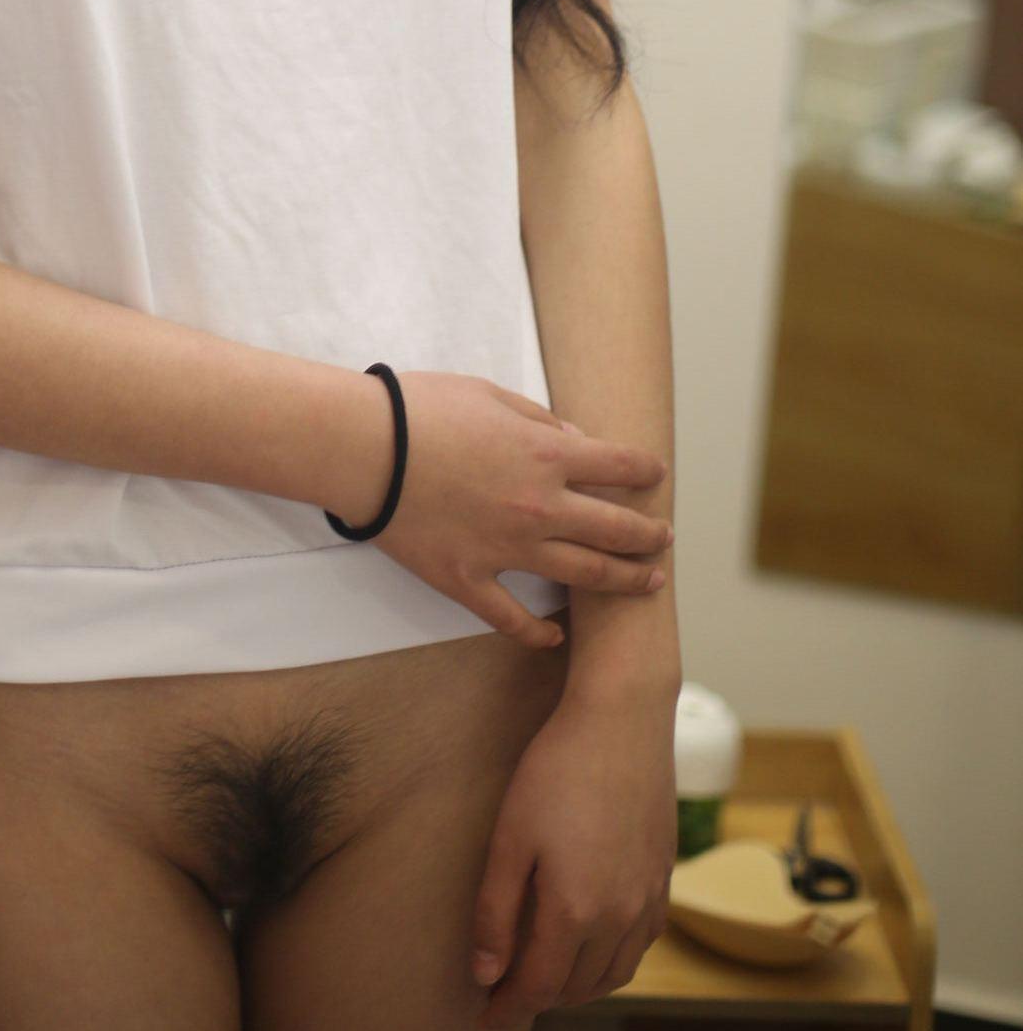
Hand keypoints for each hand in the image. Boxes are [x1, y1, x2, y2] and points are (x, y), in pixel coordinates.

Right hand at [369, 372, 671, 648]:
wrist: (366, 448)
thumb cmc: (422, 410)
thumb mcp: (489, 395)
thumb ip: (538, 420)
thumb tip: (573, 439)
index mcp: (546, 455)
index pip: (617, 465)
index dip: (644, 469)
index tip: (655, 474)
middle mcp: (539, 507)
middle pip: (614, 528)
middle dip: (647, 534)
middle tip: (664, 539)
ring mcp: (506, 549)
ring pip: (583, 575)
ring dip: (623, 580)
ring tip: (648, 583)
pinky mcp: (469, 579)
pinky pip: (512, 617)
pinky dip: (538, 632)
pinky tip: (556, 635)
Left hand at [469, 683, 677, 1028]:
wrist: (622, 719)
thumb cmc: (556, 769)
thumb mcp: (510, 837)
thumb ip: (495, 911)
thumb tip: (486, 972)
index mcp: (576, 911)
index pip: (539, 986)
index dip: (509, 1007)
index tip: (485, 1015)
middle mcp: (620, 917)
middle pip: (578, 987)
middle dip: (540, 999)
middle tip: (508, 993)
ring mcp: (649, 898)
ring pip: (615, 972)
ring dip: (579, 987)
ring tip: (547, 978)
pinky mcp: (664, 876)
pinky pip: (642, 943)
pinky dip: (614, 960)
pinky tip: (595, 943)